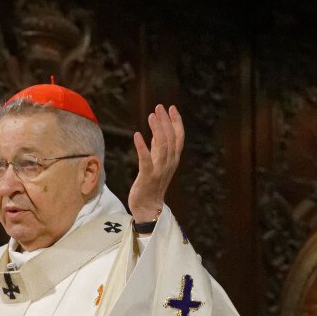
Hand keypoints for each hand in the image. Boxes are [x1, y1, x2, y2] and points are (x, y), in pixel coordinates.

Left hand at [128, 104, 183, 223]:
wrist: (149, 208)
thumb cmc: (152, 185)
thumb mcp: (157, 164)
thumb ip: (158, 149)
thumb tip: (157, 132)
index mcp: (173, 160)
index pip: (179, 137)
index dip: (176, 122)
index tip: (171, 108)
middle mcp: (169, 163)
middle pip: (171, 138)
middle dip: (166, 121)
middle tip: (159, 107)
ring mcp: (159, 171)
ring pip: (162, 146)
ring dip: (157, 129)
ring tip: (151, 116)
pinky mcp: (147, 177)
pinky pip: (146, 160)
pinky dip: (142, 147)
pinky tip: (137, 135)